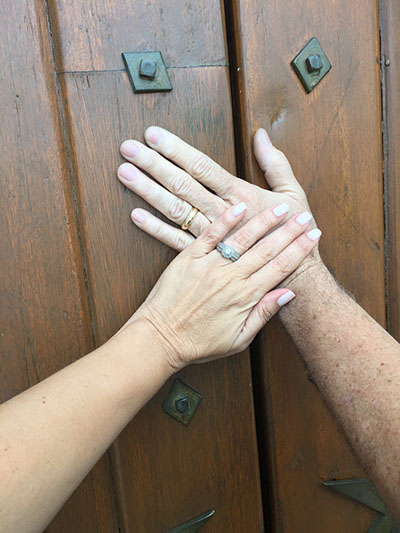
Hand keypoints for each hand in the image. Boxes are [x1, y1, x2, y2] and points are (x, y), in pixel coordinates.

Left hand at [117, 127, 318, 273]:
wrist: (294, 281)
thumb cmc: (292, 234)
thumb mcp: (294, 194)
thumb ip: (276, 164)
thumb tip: (261, 135)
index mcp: (242, 197)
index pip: (203, 168)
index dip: (177, 150)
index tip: (155, 135)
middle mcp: (221, 215)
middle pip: (182, 185)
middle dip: (154, 164)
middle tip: (128, 148)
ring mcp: (210, 237)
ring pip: (174, 210)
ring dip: (148, 190)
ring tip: (125, 172)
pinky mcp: (204, 257)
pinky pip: (176, 241)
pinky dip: (155, 229)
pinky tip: (135, 214)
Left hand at [131, 202, 320, 370]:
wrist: (160, 338)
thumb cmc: (199, 343)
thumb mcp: (239, 339)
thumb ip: (264, 313)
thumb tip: (288, 294)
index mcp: (246, 297)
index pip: (280, 268)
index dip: (299, 251)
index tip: (314, 236)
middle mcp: (231, 278)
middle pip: (267, 250)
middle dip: (290, 232)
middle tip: (306, 217)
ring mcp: (210, 265)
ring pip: (243, 238)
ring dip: (264, 221)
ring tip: (281, 207)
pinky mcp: (189, 257)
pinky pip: (210, 234)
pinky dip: (225, 220)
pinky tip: (240, 206)